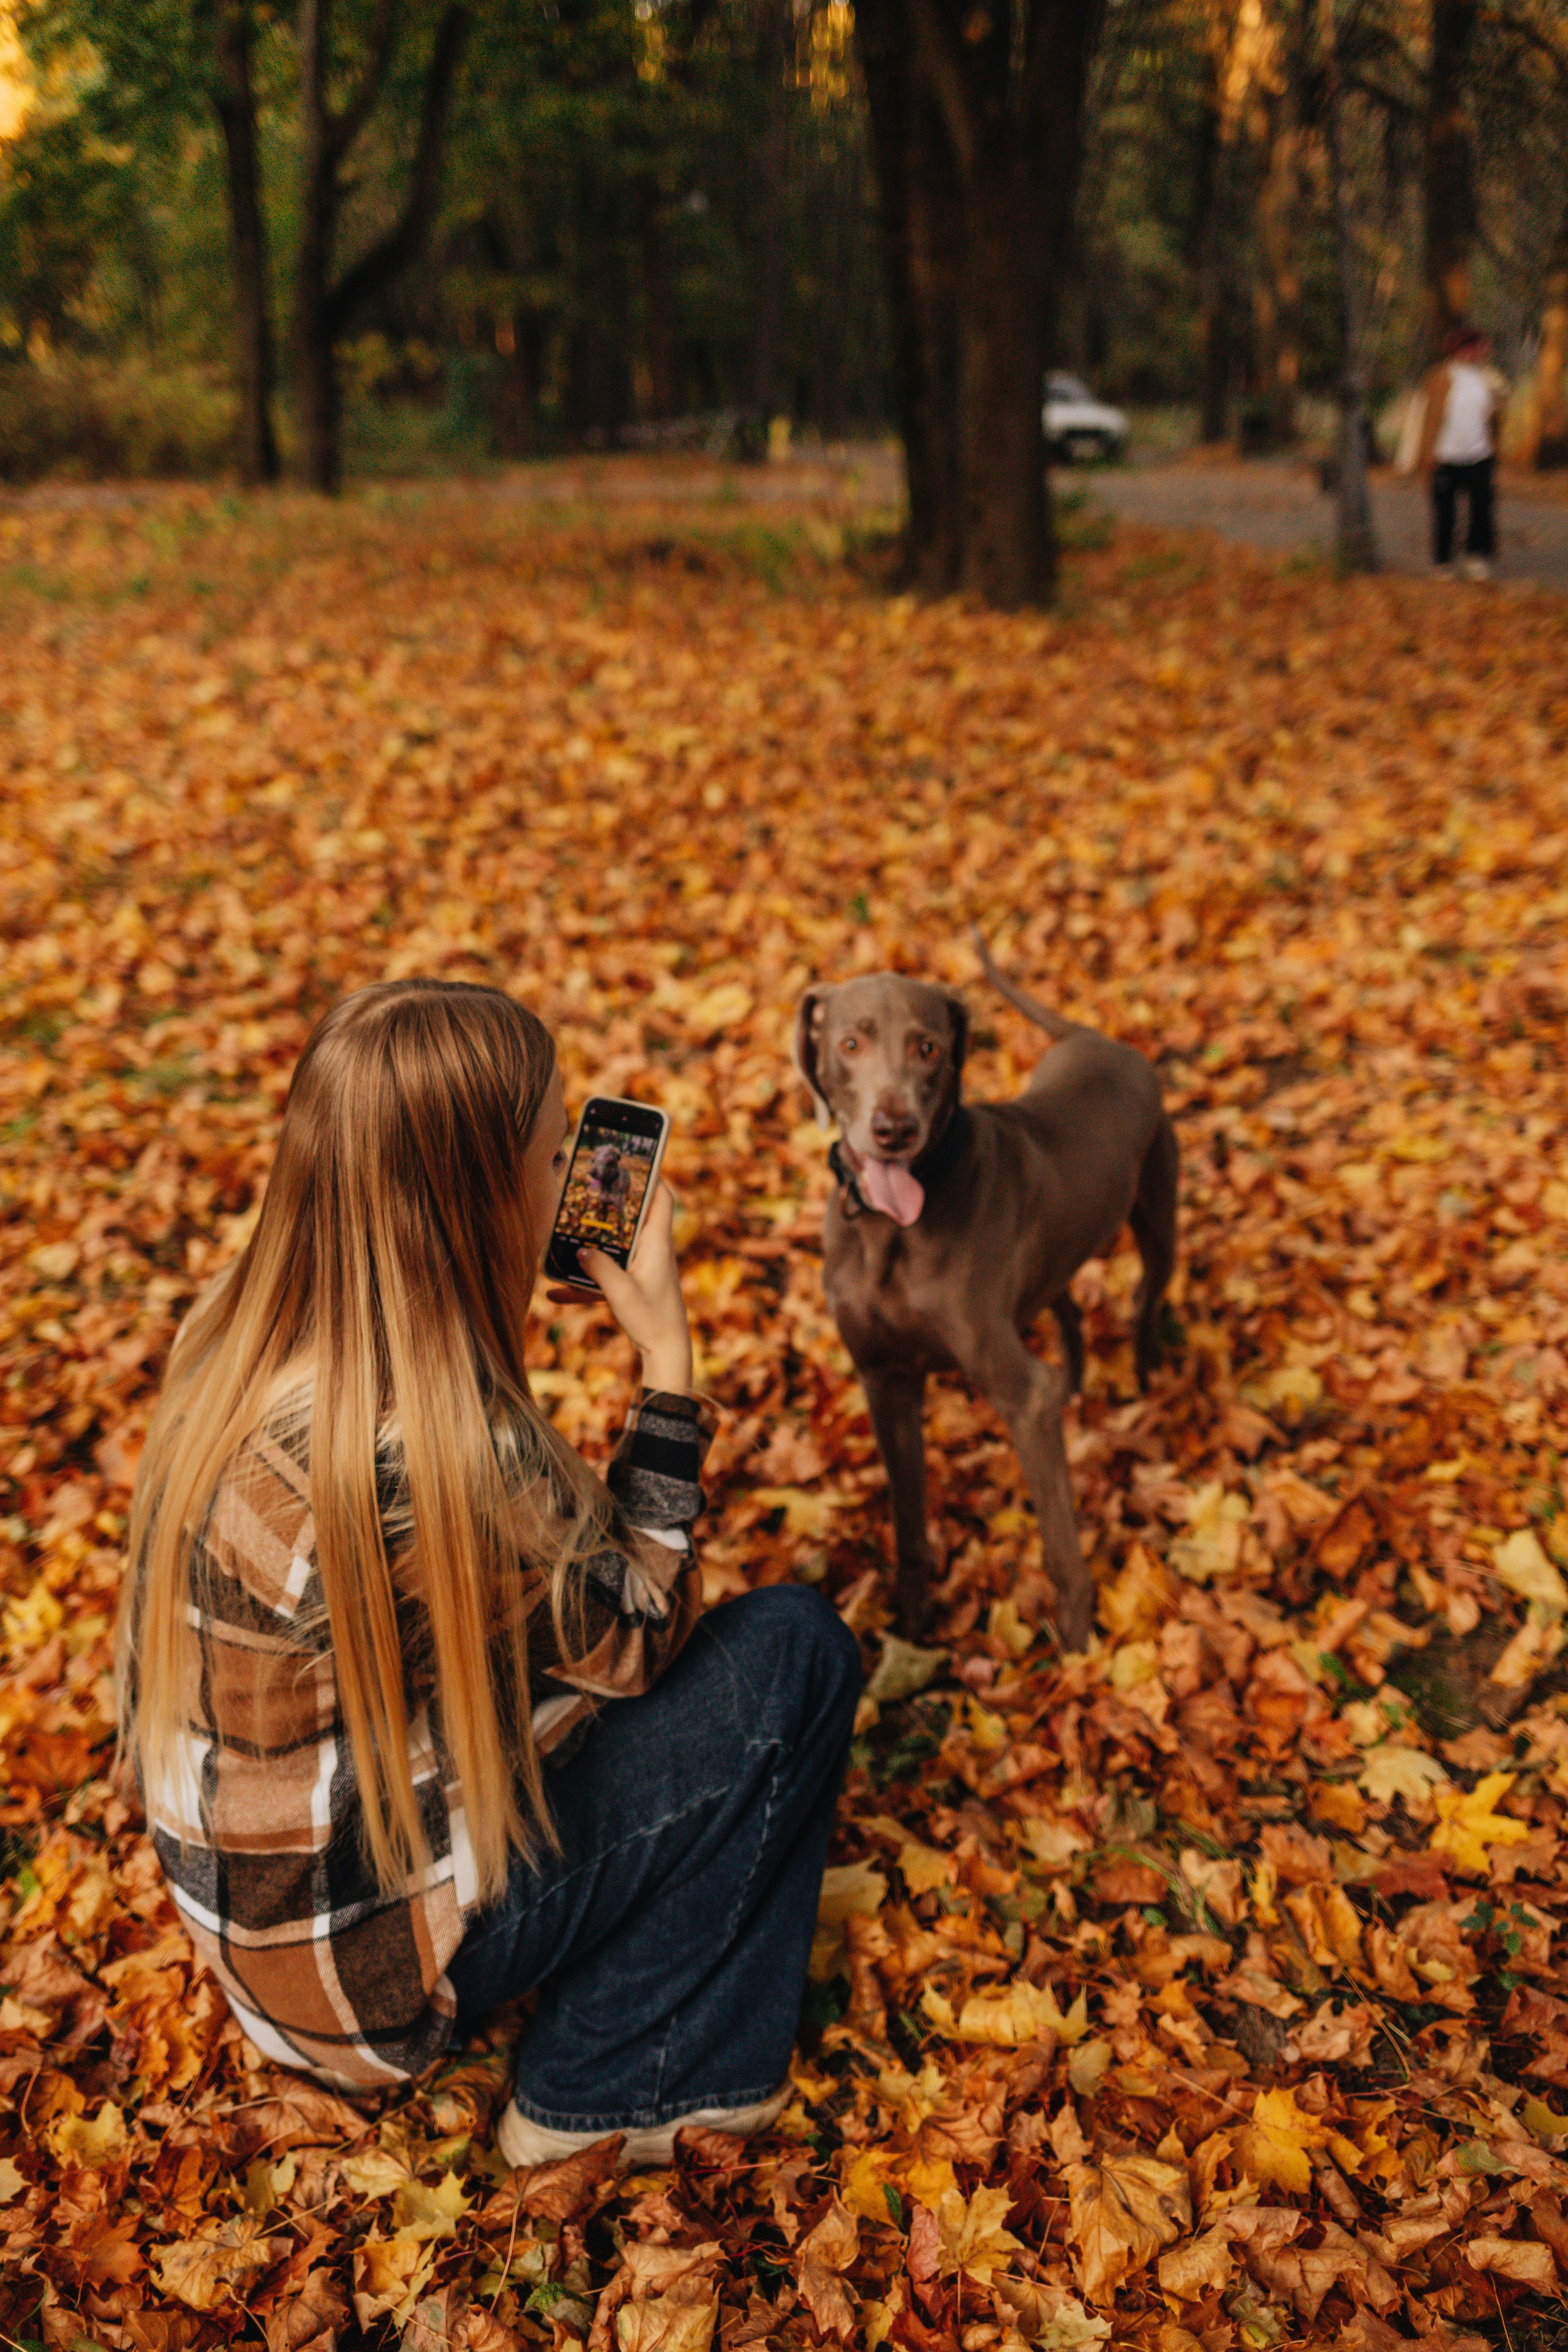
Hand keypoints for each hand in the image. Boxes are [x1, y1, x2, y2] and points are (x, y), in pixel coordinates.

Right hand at [546, 1181, 692, 1393]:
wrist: (667, 1354)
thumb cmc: (652, 1321)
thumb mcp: (622, 1293)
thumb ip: (600, 1269)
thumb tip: (579, 1249)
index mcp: (657, 1245)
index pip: (662, 1198)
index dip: (652, 1176)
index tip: (635, 1158)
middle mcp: (652, 1252)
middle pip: (632, 1218)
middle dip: (610, 1205)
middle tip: (588, 1188)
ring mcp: (642, 1269)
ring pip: (615, 1247)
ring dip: (592, 1243)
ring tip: (564, 1233)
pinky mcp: (633, 1286)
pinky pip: (606, 1276)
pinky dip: (585, 1281)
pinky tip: (556, 1292)